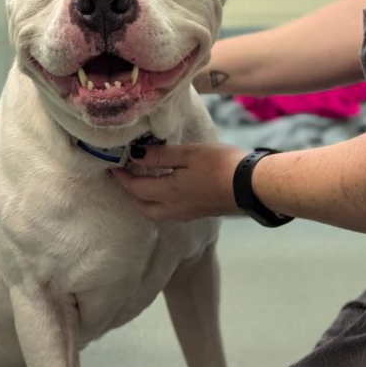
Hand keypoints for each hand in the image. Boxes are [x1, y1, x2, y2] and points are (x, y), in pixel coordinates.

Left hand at [109, 142, 244, 222]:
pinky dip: (160, 203)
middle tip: (125, 176)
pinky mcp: (199, 212)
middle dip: (130, 192)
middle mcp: (172, 207)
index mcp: (167, 192)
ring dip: (145, 200)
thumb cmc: (221, 166)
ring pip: (156, 212)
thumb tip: (134, 155)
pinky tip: (167, 192)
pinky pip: (170, 212)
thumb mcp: (189, 154)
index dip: (122, 176)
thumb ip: (160, 155)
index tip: (113, 165)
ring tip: (144, 184)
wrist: (252, 186)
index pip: (134, 187)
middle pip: (142, 206)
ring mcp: (187, 212)